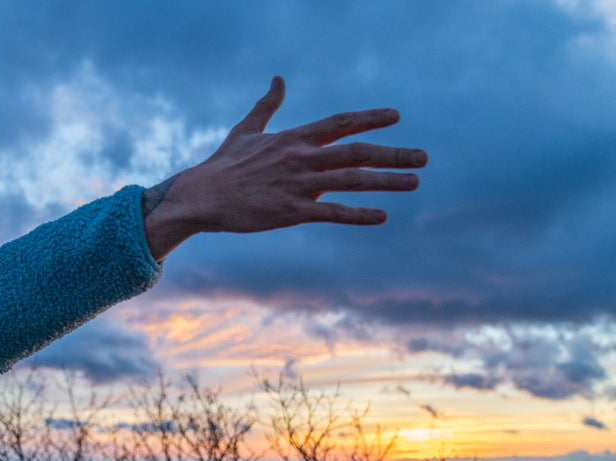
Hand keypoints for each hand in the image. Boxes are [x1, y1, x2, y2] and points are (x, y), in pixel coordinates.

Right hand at [143, 76, 427, 259]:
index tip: (395, 117)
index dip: (370, 118)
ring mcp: (298, 185)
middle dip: (393, 154)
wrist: (202, 196)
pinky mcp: (291, 212)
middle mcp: (301, 158)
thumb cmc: (223, 164)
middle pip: (357, 152)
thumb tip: (278, 79)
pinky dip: (358, 214)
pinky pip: (332, 213)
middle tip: (423, 157)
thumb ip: (268, 105)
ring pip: (351, 181)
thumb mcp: (247, 129)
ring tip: (414, 181)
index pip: (340, 123)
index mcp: (293, 138)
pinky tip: (381, 216)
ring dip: (386, 182)